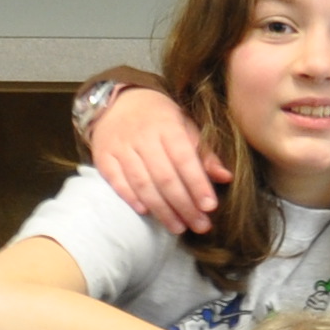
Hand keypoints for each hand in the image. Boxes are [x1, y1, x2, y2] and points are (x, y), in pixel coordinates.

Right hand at [82, 80, 224, 235]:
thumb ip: (204, 153)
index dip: (197, 184)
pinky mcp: (103, 157)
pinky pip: (117, 181)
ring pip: (142, 183)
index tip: (210, 207)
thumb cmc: (159, 118)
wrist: (117, 102)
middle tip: (200, 225)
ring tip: (178, 227)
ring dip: (161, 209)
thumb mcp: (185, 125)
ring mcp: (120, 147)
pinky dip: (131, 198)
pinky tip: (146, 212)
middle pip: (164, 177)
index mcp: (167, 125)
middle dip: (184, 205)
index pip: (184, 159)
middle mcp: (142, 136)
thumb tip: (226, 177)